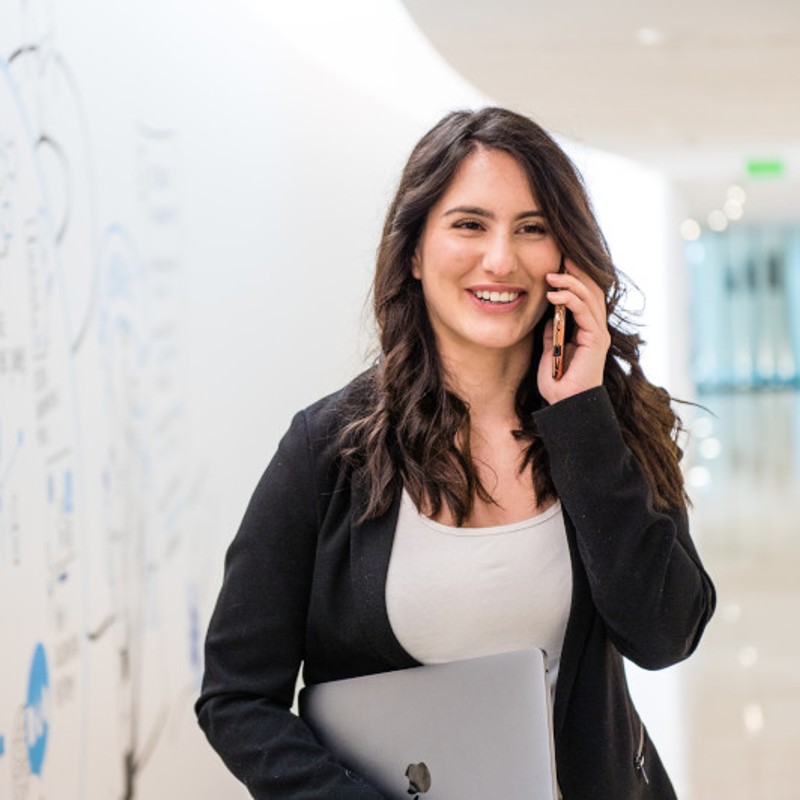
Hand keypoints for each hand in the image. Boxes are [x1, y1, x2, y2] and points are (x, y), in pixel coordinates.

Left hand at [537, 259, 610, 404]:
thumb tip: (550, 315)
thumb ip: (552, 332)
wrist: (566, 405)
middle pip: (592, 291)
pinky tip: (554, 294)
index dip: (574, 279)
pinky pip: (584, 311)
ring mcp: (598, 333)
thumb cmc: (558, 384)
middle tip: (561, 257)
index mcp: (586, 331)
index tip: (558, 265)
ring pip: (589, 297)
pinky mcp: (595, 339)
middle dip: (576, 272)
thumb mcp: (549, 351)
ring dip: (571, 282)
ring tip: (552, 275)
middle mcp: (596, 329)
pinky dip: (569, 299)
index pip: (585, 297)